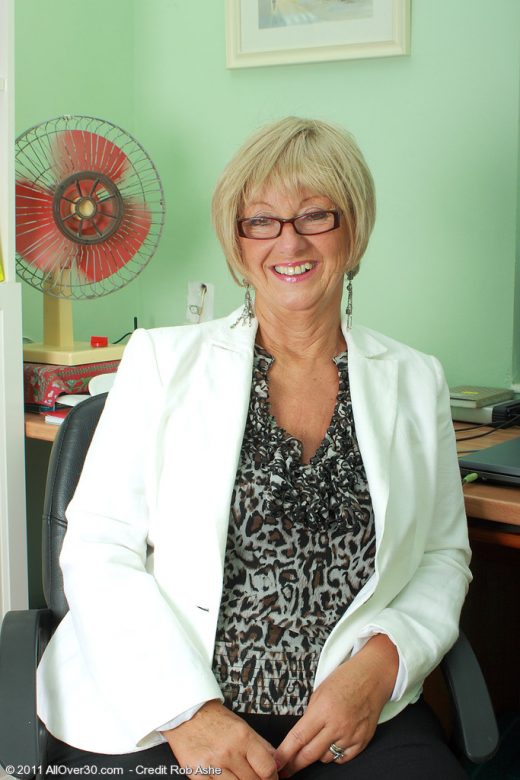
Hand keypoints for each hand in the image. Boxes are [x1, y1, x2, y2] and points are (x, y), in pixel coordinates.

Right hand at [163, 699, 278, 779]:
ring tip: (240, 777)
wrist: (187, 713)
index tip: (271, 778)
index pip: (267, 768)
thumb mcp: (242, 726)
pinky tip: (226, 778)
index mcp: (243, 737)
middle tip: (255, 777)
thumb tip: (277, 762)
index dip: (273, 777)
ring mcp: (212, 766)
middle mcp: (228, 752)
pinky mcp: (198, 775)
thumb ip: (261, 745)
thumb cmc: (214, 719)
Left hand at [274, 634, 398, 775]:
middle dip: (295, 764)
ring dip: (317, 754)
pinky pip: (343, 758)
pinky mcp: (362, 741)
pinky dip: (335, 754)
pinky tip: (333, 743)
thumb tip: (299, 738)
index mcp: (322, 709)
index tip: (276, 763)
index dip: (285, 754)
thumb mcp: (319, 692)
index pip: (298, 738)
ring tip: (317, 741)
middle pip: (310, 754)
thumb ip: (310, 716)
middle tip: (285, 771)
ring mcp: (351, 735)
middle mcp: (337, 725)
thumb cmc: (344, 680)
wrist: (372, 677)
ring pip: (326, 758)